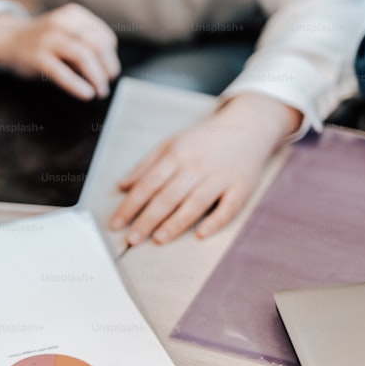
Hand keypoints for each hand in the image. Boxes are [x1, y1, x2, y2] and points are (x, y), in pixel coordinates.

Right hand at [0, 4, 120, 100]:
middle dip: (108, 67)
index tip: (110, 69)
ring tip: (100, 91)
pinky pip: (62, 72)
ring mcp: (48, 39)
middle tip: (108, 82)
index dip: (111, 56)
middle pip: (97, 46)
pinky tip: (86, 93)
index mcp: (73, 15)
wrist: (8, 39)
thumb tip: (108, 68)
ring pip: (83, 56)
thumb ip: (84, 44)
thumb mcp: (65, 33)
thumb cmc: (42, 40)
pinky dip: (78, 85)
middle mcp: (62, 23)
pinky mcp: (37, 57)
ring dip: (97, 77)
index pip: (103, 35)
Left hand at [110, 94, 301, 244]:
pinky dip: (216, 221)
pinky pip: (229, 207)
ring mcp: (220, 177)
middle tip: (131, 239)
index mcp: (176, 155)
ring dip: (176, 223)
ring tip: (158, 239)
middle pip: (168, 196)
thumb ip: (146, 165)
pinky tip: (201, 234)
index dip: (130, 205)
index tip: (116, 224)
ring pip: (195, 203)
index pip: (148, 184)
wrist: (248, 126)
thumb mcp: (171, 143)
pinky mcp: (242, 186)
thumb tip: (122, 186)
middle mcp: (197, 166)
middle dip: (147, 219)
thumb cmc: (204, 139)